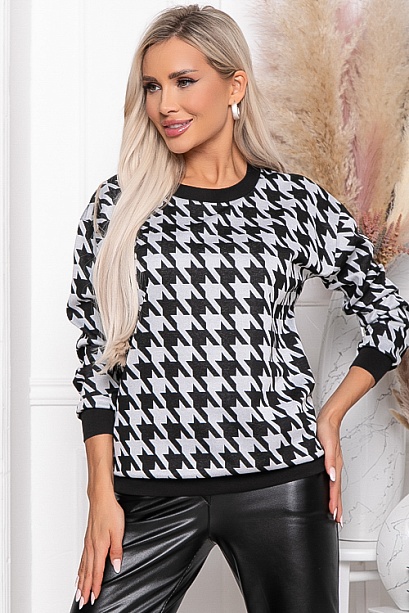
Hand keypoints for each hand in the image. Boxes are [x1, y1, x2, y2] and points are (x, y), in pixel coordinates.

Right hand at [75, 493, 124, 607]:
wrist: (101, 499)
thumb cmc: (110, 512)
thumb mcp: (118, 532)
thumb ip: (117, 550)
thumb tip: (116, 566)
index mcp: (99, 547)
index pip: (97, 571)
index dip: (95, 586)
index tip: (93, 598)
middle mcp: (91, 547)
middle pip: (87, 572)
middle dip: (85, 588)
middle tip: (82, 601)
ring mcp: (88, 543)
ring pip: (83, 567)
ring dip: (80, 581)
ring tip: (78, 593)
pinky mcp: (87, 539)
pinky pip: (82, 559)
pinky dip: (79, 569)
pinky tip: (79, 573)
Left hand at [316, 411, 342, 525]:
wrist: (328, 419)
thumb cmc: (326, 429)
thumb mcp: (326, 444)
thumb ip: (328, 460)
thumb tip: (331, 475)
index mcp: (334, 464)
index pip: (334, 488)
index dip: (333, 502)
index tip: (334, 515)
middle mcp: (335, 466)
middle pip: (337, 490)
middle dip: (337, 506)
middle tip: (338, 520)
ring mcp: (333, 464)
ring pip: (336, 486)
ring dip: (336, 500)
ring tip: (336, 512)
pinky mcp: (330, 460)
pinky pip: (333, 479)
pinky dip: (333, 489)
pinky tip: (330, 491)